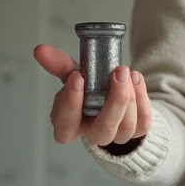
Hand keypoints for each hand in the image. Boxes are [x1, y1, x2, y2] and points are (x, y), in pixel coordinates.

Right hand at [33, 44, 152, 146]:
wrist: (118, 96)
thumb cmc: (91, 91)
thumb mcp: (75, 77)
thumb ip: (59, 66)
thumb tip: (40, 49)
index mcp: (71, 125)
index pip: (66, 128)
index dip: (70, 107)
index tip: (77, 78)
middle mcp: (95, 134)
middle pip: (103, 130)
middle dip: (113, 101)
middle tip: (116, 72)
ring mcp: (118, 136)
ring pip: (126, 126)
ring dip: (129, 96)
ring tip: (126, 72)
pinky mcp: (139, 131)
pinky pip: (143, 120)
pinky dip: (142, 98)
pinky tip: (136, 79)